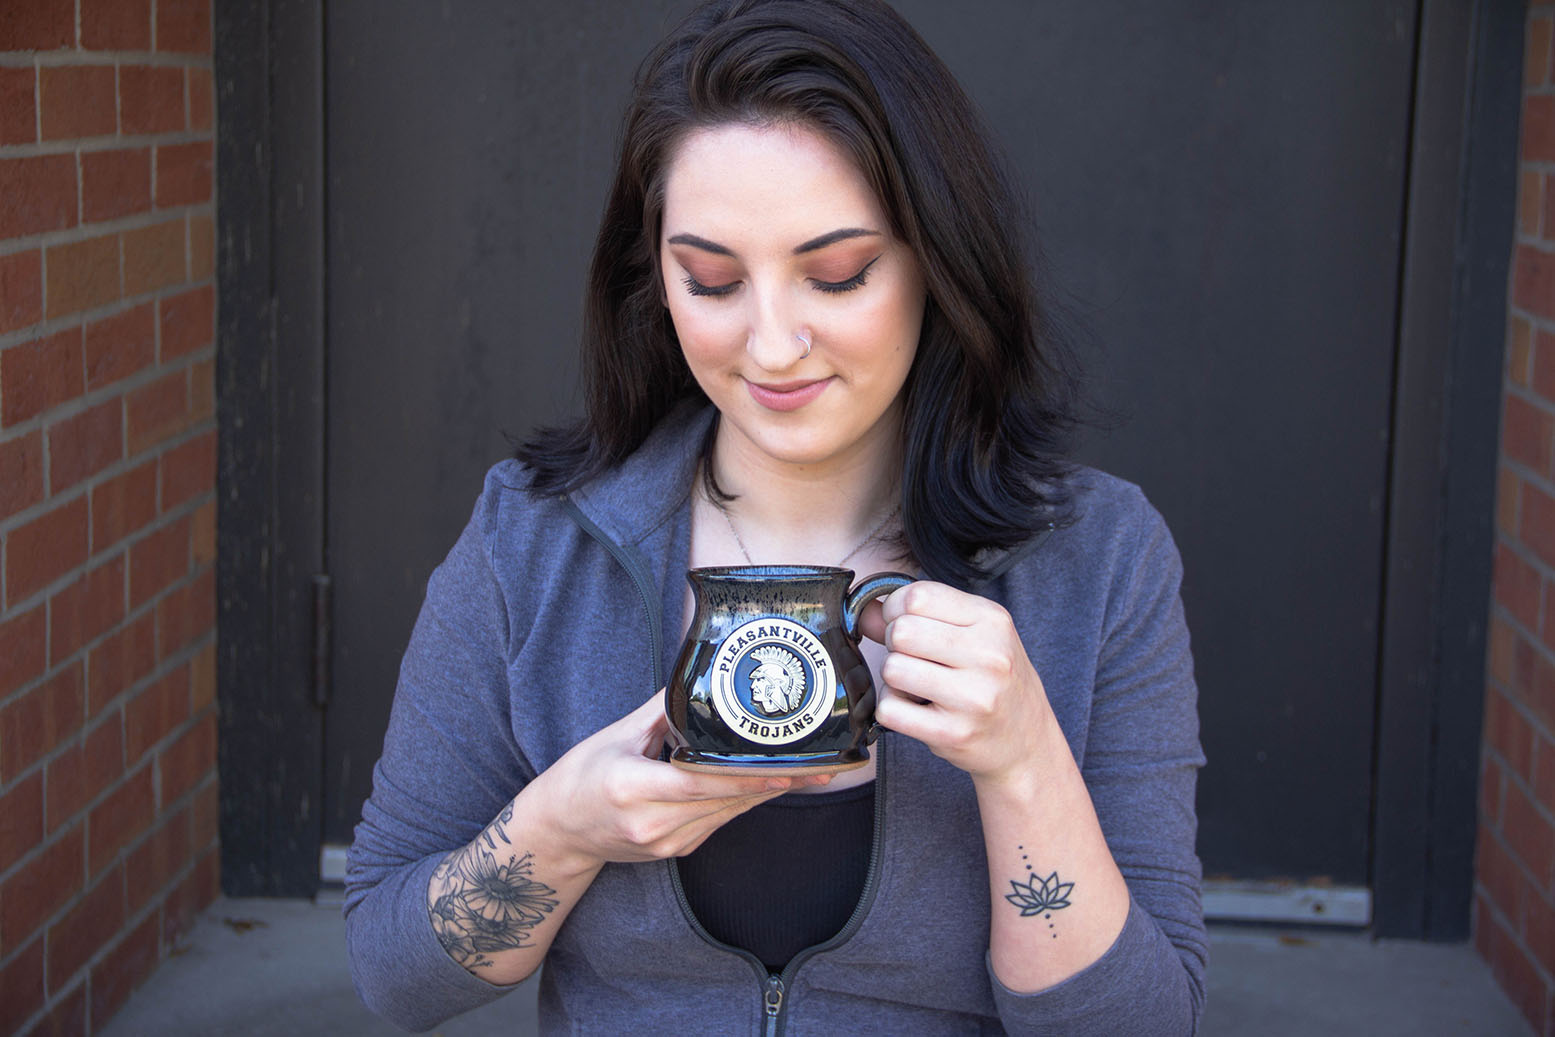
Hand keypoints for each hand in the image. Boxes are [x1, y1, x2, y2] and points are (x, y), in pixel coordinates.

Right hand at [530, 690, 829, 873]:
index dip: (748, 778)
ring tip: (815, 773)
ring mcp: (667, 842)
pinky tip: (775, 784)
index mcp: (631, 789)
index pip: (701, 783)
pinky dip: (747, 800)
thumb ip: (662, 707)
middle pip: (726, 800)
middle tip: (825, 765)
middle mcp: (652, 823)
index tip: (788, 767)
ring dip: (771, 792)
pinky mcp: (677, 850)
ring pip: (730, 813)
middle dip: (778, 782)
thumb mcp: (616, 734)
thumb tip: (700, 669)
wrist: (558, 833)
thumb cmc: (580, 778)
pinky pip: (721, 821)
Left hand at [860, 582, 1053, 788]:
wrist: (1027, 740)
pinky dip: (893, 709)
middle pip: (901, 632)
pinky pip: (890, 709)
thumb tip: (864, 610)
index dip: (896, 609)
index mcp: (992, 620)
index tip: (904, 623)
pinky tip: (917, 710)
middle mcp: (988, 656)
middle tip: (913, 659)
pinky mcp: (954, 733)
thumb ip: (919, 616)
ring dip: (894, 678)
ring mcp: (973, 697)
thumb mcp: (973, 635)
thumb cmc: (994, 680)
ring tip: (917, 685)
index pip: (917, 596)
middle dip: (895, 645)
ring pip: (892, 669)